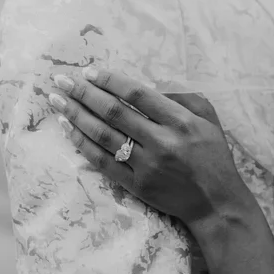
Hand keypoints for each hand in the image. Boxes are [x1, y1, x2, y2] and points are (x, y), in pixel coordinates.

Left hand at [48, 66, 251, 230]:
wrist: (216, 203)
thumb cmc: (214, 157)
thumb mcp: (209, 119)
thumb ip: (183, 97)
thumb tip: (151, 85)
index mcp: (180, 121)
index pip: (137, 94)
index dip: (110, 80)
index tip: (89, 71)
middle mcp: (161, 142)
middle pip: (114, 112)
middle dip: (84, 93)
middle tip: (61, 79)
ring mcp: (147, 165)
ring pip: (103, 135)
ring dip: (76, 115)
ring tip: (56, 100)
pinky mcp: (137, 185)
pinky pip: (102, 162)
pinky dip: (82, 144)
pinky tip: (68, 129)